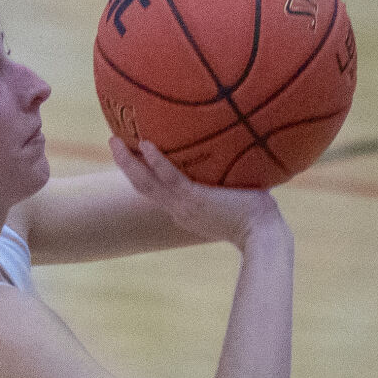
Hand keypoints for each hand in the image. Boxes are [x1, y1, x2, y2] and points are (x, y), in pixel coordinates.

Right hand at [109, 138, 285, 249]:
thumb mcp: (237, 198)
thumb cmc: (259, 218)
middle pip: (142, 186)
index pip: (158, 191)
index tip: (135, 156)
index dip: (143, 174)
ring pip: (146, 183)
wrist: (263, 236)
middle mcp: (178, 210)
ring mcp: (183, 206)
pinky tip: (145, 143)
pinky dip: (156, 162)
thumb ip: (230, 182)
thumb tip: (242, 154)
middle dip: (125, 165)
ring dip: (127, 162)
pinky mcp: (194, 200)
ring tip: (114, 141)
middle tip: (113, 143)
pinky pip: (170, 178)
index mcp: (185, 211)